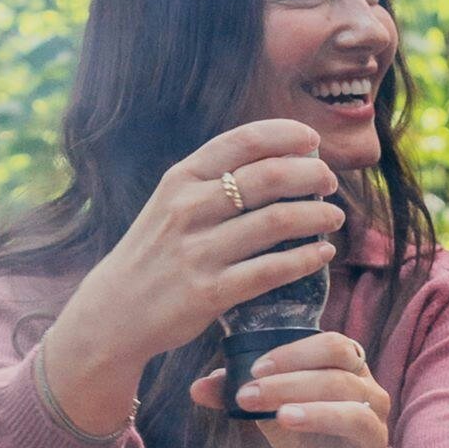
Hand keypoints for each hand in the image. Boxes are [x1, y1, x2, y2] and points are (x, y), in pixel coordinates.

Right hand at [40, 120, 344, 433]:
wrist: (114, 312)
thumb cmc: (155, 253)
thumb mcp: (171, 203)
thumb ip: (213, 182)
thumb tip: (278, 159)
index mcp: (181, 179)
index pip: (243, 141)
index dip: (287, 134)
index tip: (313, 139)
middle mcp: (188, 208)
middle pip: (269, 176)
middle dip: (311, 174)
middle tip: (330, 182)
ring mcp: (198, 251)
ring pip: (276, 221)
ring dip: (317, 216)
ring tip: (334, 217)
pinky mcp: (210, 292)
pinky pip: (271, 271)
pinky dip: (305, 259)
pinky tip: (323, 254)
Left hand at [192, 330, 394, 447]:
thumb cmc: (306, 433)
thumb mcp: (275, 408)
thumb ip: (244, 393)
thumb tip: (197, 387)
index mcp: (351, 373)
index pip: (336, 347)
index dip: (296, 353)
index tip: (256, 368)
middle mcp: (370, 399)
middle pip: (340, 381)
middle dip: (290, 384)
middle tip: (249, 395)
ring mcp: (373, 438)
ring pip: (355, 418)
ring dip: (317, 414)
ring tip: (282, 417)